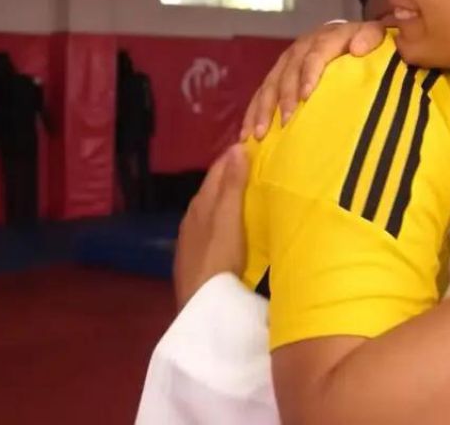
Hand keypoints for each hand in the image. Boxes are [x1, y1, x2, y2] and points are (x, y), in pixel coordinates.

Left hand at [173, 144, 250, 310]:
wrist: (201, 302)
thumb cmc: (219, 257)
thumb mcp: (229, 219)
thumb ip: (233, 185)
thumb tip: (237, 147)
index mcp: (202, 202)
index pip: (218, 169)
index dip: (234, 156)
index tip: (256, 146)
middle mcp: (193, 215)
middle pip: (213, 187)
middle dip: (231, 174)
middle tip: (258, 166)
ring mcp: (191, 236)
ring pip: (211, 207)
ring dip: (228, 197)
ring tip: (250, 193)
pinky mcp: (195, 254)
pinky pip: (210, 226)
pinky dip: (223, 217)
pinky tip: (233, 226)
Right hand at [239, 21, 386, 139]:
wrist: (349, 36)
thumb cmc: (365, 43)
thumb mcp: (374, 35)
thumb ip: (371, 37)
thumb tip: (358, 49)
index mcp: (325, 38)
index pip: (315, 54)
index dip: (309, 73)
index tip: (307, 96)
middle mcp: (301, 48)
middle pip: (288, 72)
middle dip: (284, 97)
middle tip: (285, 122)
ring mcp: (286, 62)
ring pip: (269, 84)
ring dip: (263, 109)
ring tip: (259, 134)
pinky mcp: (277, 74)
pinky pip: (261, 93)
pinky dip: (253, 113)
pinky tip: (247, 133)